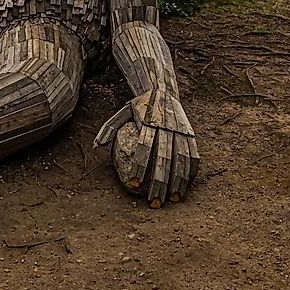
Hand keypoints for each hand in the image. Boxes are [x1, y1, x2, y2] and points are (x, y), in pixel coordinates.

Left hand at [94, 91, 198, 207]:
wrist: (162, 88)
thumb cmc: (139, 105)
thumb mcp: (122, 112)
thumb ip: (109, 128)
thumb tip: (96, 146)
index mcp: (148, 122)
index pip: (144, 147)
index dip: (140, 166)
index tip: (135, 184)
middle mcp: (166, 126)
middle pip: (164, 158)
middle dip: (160, 182)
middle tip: (154, 201)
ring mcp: (180, 130)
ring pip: (181, 159)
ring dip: (178, 181)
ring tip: (173, 199)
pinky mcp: (190, 133)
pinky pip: (193, 154)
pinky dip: (191, 171)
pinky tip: (186, 186)